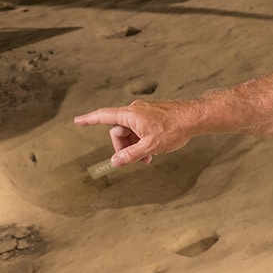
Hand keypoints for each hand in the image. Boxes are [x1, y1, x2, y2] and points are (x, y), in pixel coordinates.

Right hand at [73, 99, 198, 166]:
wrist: (195, 117)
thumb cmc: (174, 129)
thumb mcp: (150, 146)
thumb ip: (130, 155)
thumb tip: (115, 162)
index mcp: (130, 114)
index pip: (104, 116)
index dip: (89, 120)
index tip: (77, 121)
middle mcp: (135, 110)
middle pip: (119, 131)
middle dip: (124, 147)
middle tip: (137, 160)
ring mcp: (145, 112)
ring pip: (131, 132)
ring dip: (135, 146)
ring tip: (148, 158)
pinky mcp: (153, 115)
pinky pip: (140, 129)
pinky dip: (143, 140)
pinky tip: (153, 150)